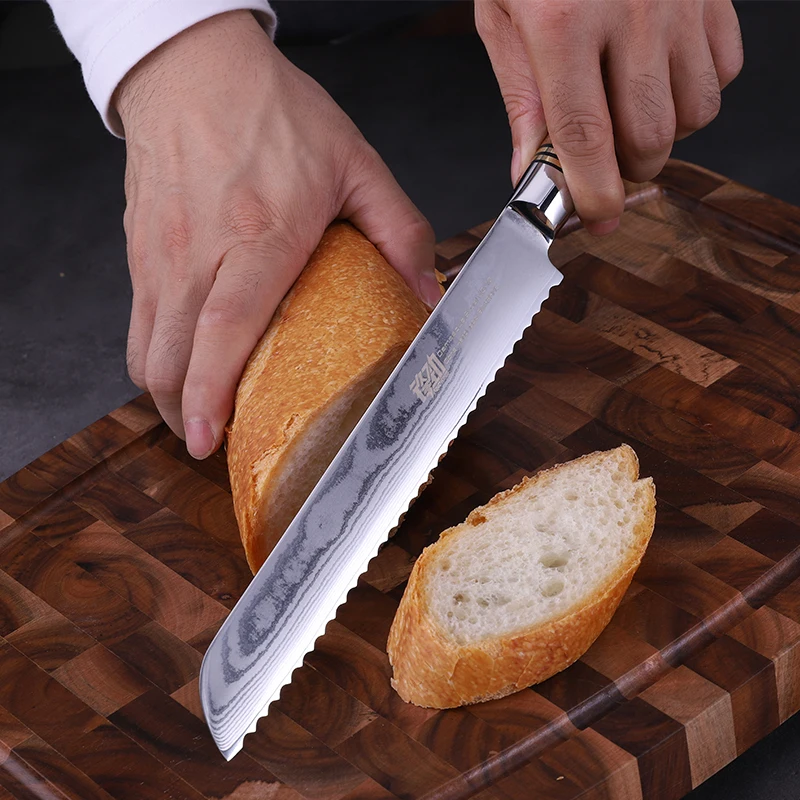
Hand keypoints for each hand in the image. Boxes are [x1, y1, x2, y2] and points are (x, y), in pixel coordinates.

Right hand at [115, 11, 436, 458]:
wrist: (195, 67)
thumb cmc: (273, 111)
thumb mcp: (356, 163)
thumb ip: (399, 231)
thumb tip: (429, 294)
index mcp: (259, 234)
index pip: (225, 327)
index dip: (211, 392)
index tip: (211, 437)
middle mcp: (198, 251)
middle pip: (171, 357)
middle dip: (185, 415)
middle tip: (216, 441)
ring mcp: (159, 253)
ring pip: (144, 348)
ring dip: (166, 394)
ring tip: (197, 415)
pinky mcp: (139, 250)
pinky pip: (135, 322)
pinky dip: (154, 357)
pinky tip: (181, 365)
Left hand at [476, 0, 742, 233]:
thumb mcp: (503, 18)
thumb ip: (522, 100)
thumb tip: (529, 170)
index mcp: (562, 24)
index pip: (584, 137)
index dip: (593, 192)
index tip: (595, 219)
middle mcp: (629, 14)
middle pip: (649, 137)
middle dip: (627, 171)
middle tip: (604, 165)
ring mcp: (679, 3)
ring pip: (693, 114)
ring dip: (662, 135)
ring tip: (629, 113)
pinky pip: (723, 73)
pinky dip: (696, 93)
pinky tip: (661, 76)